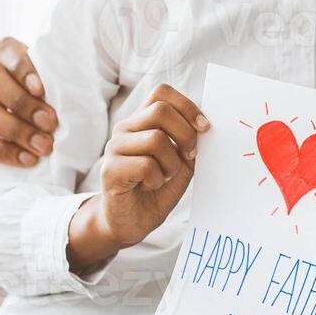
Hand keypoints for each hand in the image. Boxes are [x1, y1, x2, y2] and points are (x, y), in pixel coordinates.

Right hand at [0, 37, 57, 166]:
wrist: (43, 144)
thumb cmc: (57, 109)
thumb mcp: (62, 92)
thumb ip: (62, 84)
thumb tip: (79, 89)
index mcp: (7, 59)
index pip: (4, 48)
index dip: (19, 65)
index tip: (41, 89)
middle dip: (20, 101)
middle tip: (49, 122)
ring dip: (14, 128)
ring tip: (43, 146)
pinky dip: (2, 151)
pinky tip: (28, 159)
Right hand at [68, 85, 208, 268]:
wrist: (132, 222)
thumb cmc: (156, 189)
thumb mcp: (181, 161)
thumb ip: (189, 141)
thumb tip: (205, 125)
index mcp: (141, 121)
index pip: (162, 92)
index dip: (187, 106)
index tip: (204, 127)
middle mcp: (125, 129)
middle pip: (160, 110)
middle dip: (185, 134)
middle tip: (189, 156)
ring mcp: (114, 147)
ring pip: (155, 139)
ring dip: (171, 163)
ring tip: (164, 176)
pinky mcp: (110, 170)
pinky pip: (146, 165)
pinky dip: (157, 179)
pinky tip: (150, 186)